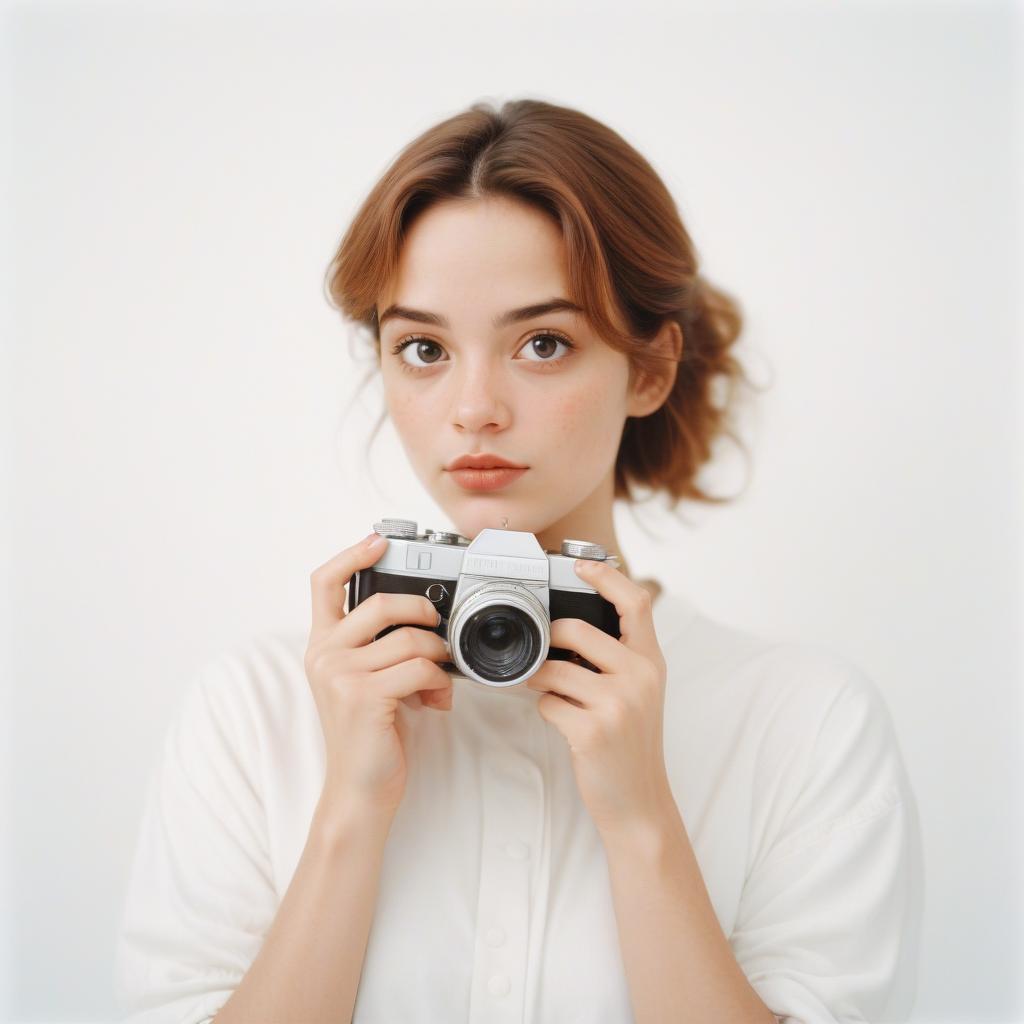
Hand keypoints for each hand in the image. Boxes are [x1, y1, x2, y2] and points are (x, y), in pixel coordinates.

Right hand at [304, 532, 452, 822]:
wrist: (359, 790)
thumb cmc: (369, 735)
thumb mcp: (365, 681)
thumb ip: (378, 648)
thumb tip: (422, 621)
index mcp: (322, 645)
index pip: (324, 583)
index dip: (351, 555)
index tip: (378, 541)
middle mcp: (324, 655)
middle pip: (379, 602)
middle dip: (421, 611)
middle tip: (437, 629)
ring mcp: (341, 674)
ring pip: (409, 638)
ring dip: (437, 656)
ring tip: (440, 678)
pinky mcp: (363, 696)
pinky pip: (419, 667)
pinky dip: (439, 681)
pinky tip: (437, 699)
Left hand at [525, 559, 674, 836]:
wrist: (639, 802)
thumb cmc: (631, 743)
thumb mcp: (640, 692)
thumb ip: (619, 657)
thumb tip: (572, 626)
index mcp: (652, 662)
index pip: (636, 603)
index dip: (606, 577)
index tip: (581, 564)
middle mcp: (640, 678)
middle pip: (579, 629)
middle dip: (550, 636)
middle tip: (544, 649)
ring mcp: (618, 705)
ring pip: (554, 668)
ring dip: (540, 678)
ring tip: (547, 689)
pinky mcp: (592, 731)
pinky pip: (548, 703)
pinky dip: (545, 708)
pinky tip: (561, 720)